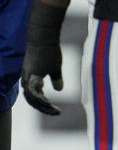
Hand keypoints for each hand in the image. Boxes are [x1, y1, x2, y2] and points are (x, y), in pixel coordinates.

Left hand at [22, 0, 68, 116]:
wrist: (44, 37)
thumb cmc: (49, 49)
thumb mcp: (54, 67)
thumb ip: (56, 78)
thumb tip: (59, 89)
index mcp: (30, 78)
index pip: (33, 97)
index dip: (42, 105)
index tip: (54, 110)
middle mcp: (26, 79)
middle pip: (31, 100)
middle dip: (43, 108)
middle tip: (56, 112)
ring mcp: (28, 77)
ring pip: (31, 98)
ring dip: (42, 106)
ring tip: (55, 110)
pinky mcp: (32, 74)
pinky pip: (33, 92)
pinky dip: (40, 98)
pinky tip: (48, 102)